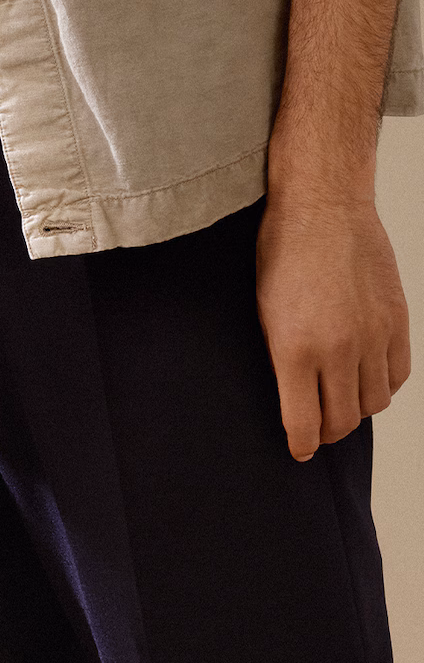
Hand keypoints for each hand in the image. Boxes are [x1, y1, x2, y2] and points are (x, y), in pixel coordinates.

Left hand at [255, 191, 410, 457]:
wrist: (323, 211)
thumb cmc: (280, 261)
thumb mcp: (264, 319)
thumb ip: (282, 364)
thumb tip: (294, 403)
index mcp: (296, 353)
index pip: (305, 424)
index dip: (302, 445)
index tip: (299, 451)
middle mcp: (340, 349)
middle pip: (344, 420)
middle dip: (329, 434)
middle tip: (319, 431)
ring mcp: (374, 334)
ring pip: (375, 402)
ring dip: (357, 410)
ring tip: (341, 403)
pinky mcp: (398, 319)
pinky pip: (399, 373)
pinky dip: (383, 385)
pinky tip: (367, 379)